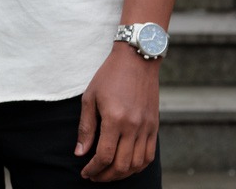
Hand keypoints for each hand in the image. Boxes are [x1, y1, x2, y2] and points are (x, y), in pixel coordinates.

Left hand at [76, 44, 161, 180]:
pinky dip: (138, 166)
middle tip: (95, 176)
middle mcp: (134, 126)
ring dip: (123, 174)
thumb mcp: (90, 98)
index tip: (85, 173)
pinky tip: (127, 166)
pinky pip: (150, 155)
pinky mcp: (155, 126)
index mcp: (115, 119)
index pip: (105, 156)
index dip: (93, 169)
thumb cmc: (109, 76)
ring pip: (138, 164)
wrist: (137, 60)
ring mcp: (147, 127)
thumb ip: (86, 128)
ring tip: (109, 174)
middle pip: (122, 165)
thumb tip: (80, 153)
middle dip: (106, 176)